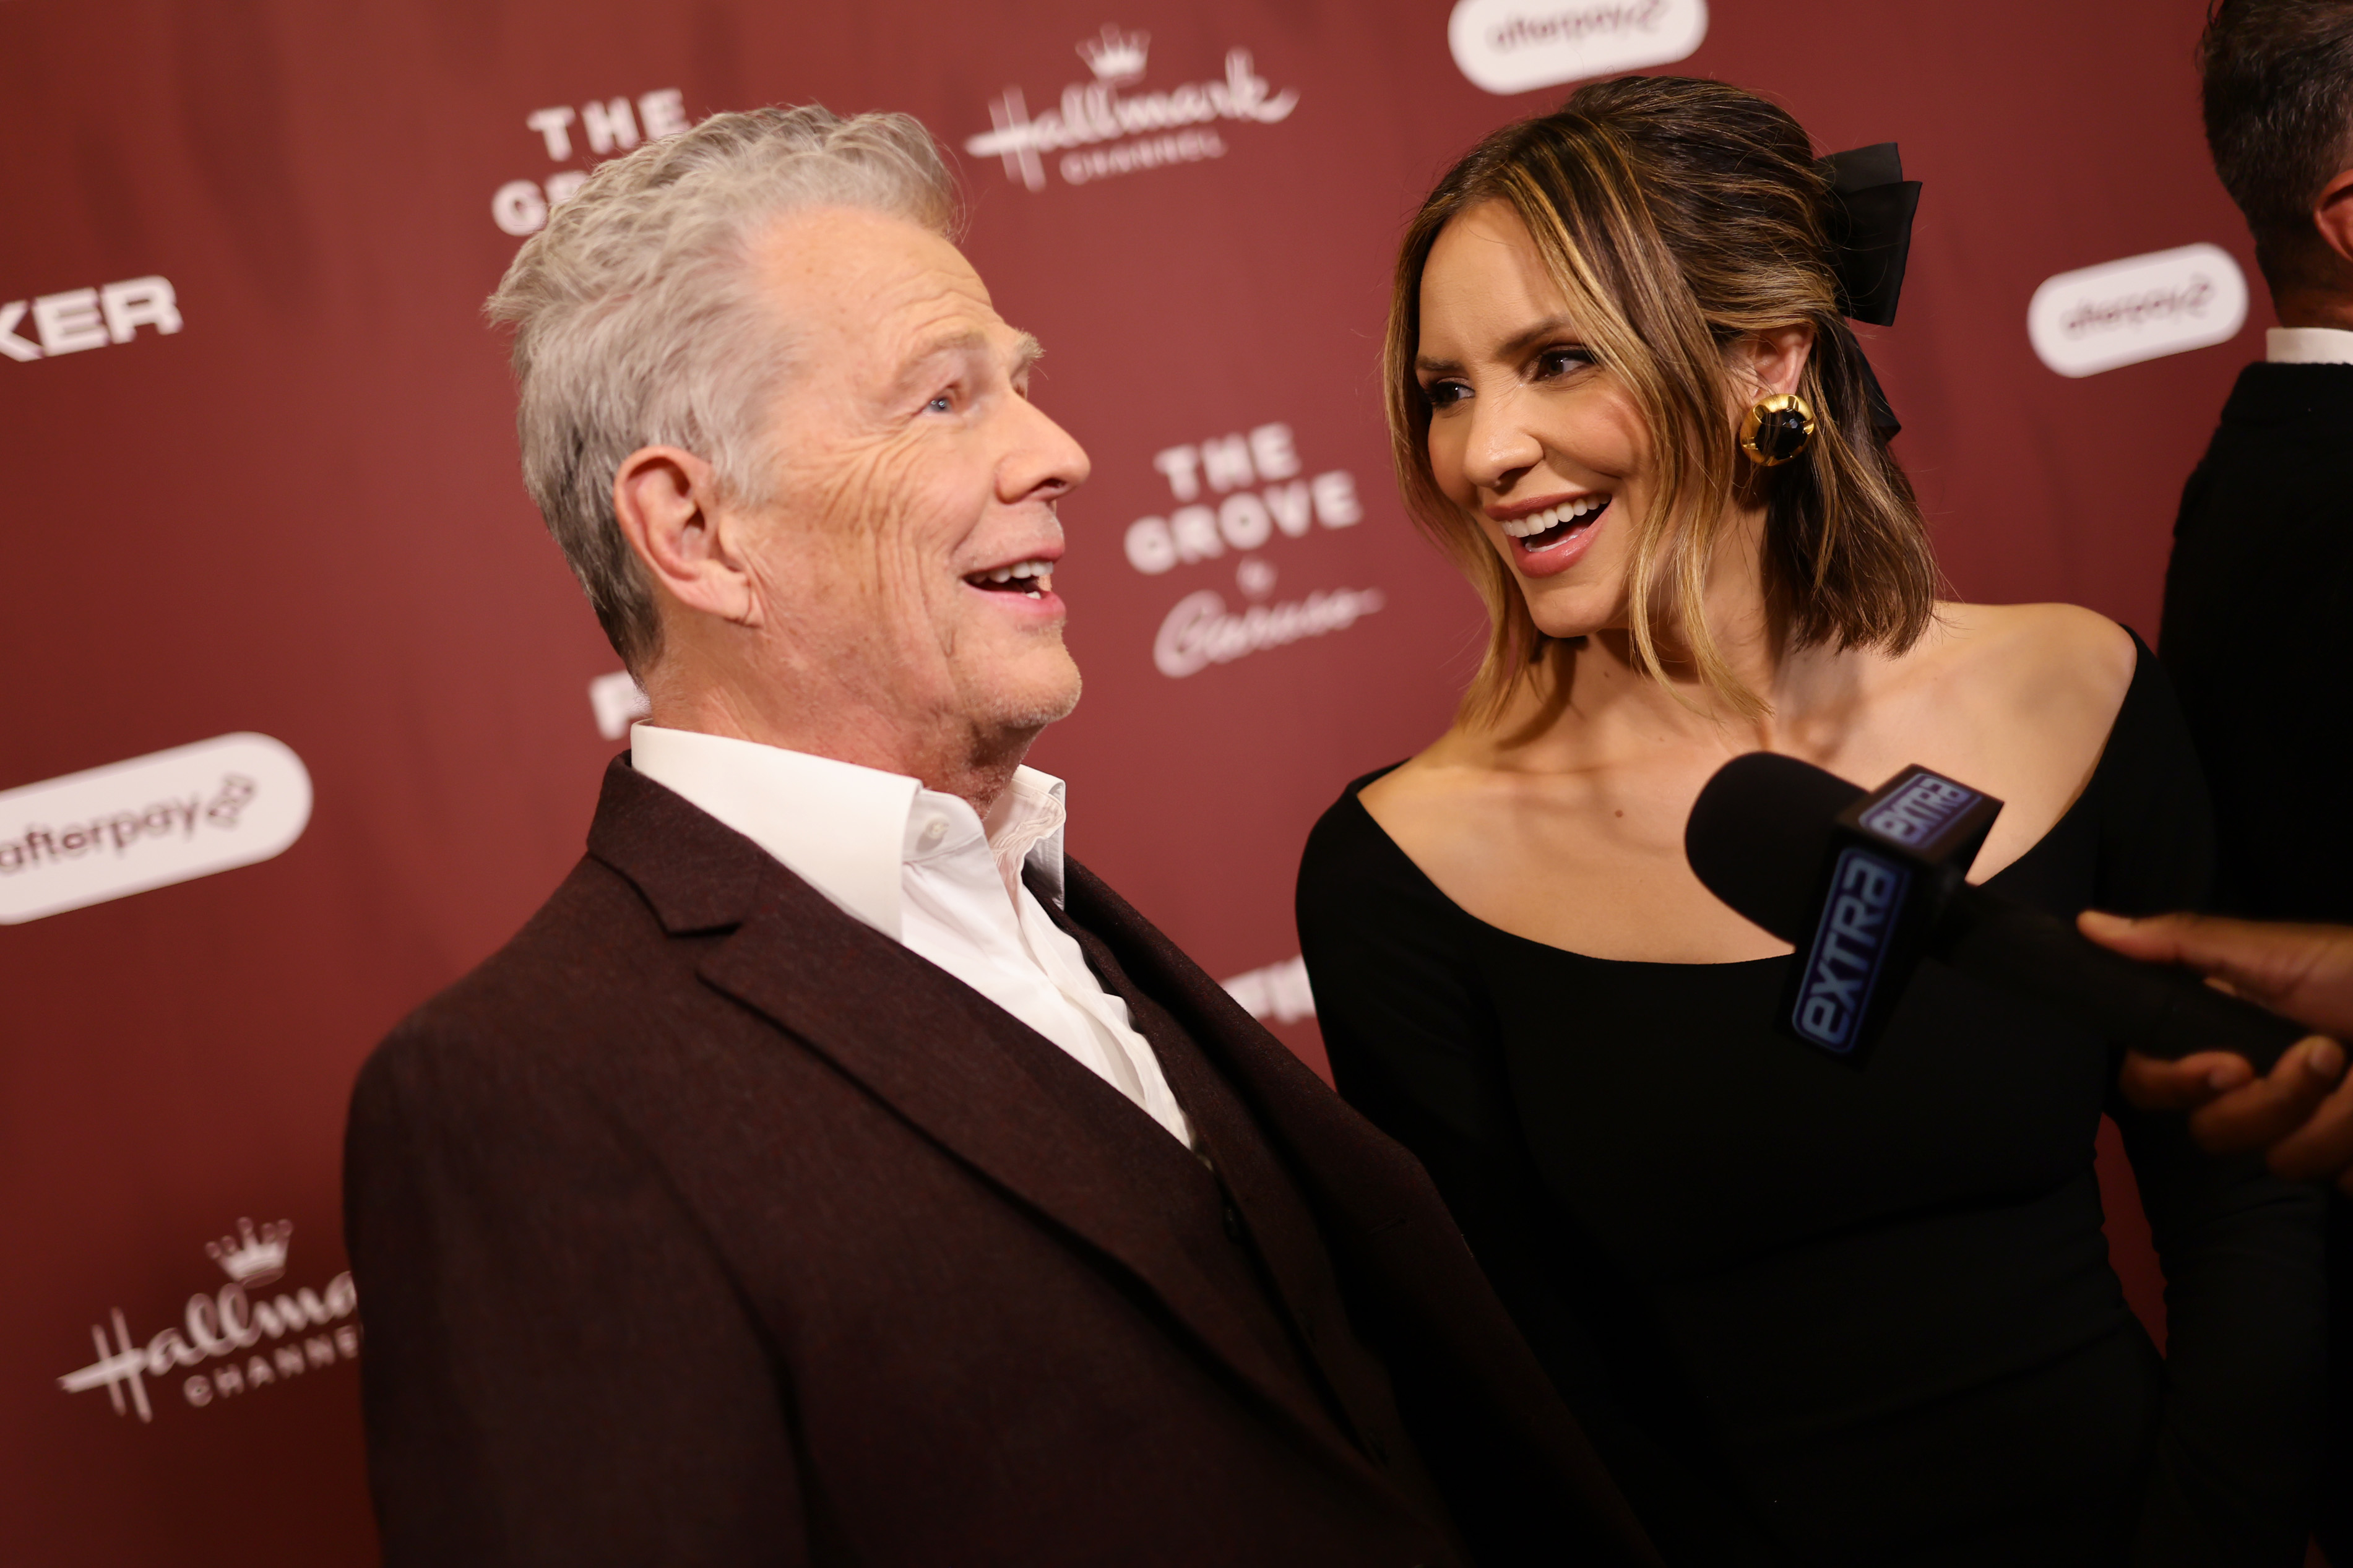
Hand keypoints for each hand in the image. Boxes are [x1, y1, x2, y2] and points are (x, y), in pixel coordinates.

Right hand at [2079, 910, 2352, 1193]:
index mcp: (2225, 1034)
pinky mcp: (2345, 1165)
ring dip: (2330, 1118)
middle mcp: (2255, 1087)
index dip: (2177, 1082)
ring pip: (2273, 1159)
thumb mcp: (2277, 951)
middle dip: (2270, 1100)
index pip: (2151, 1079)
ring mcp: (2303, 1131)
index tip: (2223, 1066)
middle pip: (2207, 1129)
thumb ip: (2181, 944)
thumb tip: (2087, 925)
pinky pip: (2331, 1179)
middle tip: (2324, 1060)